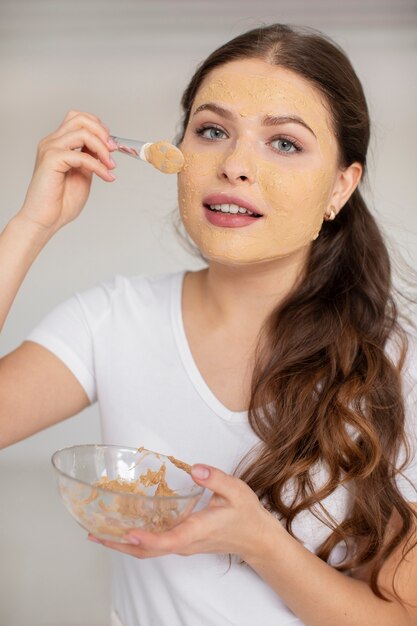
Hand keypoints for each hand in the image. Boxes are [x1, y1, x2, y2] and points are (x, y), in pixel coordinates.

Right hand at [18, 110, 116, 234]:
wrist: (46, 219)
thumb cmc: (61, 202)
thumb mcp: (83, 174)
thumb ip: (90, 158)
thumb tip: (104, 148)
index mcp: (59, 144)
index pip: (79, 119)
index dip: (99, 127)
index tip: (112, 145)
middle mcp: (52, 142)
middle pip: (80, 119)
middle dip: (102, 132)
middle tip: (113, 150)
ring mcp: (50, 149)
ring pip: (82, 133)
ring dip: (102, 148)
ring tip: (111, 166)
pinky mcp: (51, 160)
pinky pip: (81, 155)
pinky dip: (98, 165)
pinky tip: (106, 176)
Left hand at [88, 464, 277, 561]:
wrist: (256, 539)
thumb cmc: (246, 515)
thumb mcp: (236, 491)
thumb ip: (215, 479)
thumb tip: (195, 469)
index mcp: (197, 530)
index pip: (167, 541)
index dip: (146, 539)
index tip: (127, 532)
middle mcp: (185, 542)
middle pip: (147, 552)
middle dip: (119, 545)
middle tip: (94, 534)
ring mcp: (182, 545)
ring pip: (147, 552)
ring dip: (122, 544)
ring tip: (98, 532)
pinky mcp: (181, 542)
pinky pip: (153, 546)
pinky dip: (134, 540)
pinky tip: (122, 527)